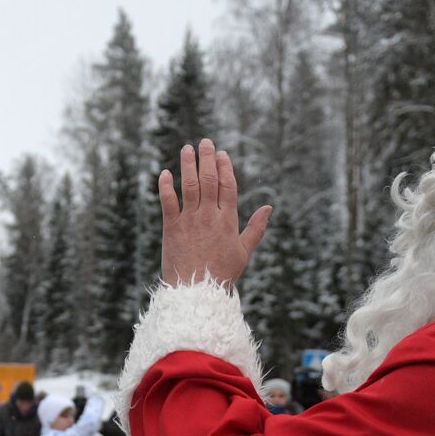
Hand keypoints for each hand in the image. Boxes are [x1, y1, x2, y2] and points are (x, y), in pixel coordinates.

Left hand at [159, 138, 271, 286]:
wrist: (198, 292)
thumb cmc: (222, 274)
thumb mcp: (244, 252)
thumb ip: (256, 228)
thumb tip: (269, 208)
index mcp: (228, 221)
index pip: (228, 186)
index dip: (225, 167)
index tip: (221, 154)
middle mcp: (210, 217)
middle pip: (210, 180)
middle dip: (207, 159)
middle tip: (205, 142)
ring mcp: (190, 221)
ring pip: (190, 186)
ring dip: (188, 164)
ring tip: (187, 149)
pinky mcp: (172, 228)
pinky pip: (168, 202)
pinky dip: (166, 186)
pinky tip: (165, 173)